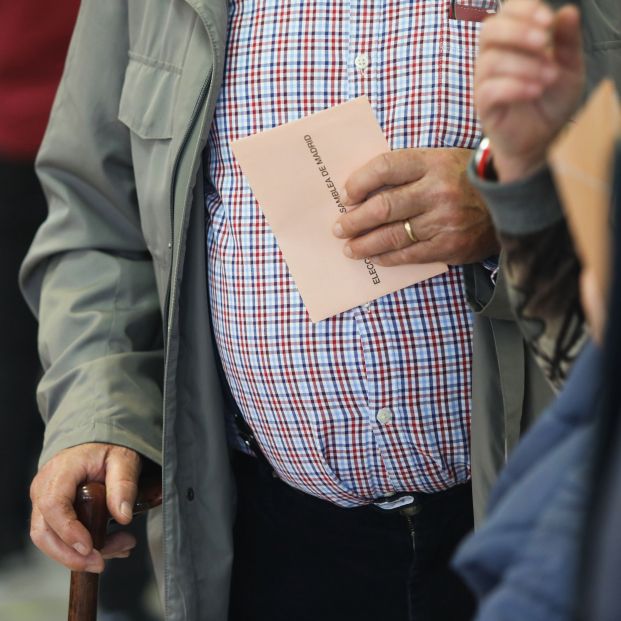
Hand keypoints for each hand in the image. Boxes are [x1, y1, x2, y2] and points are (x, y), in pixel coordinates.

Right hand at [30, 443, 141, 572]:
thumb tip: (123, 517)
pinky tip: (113, 546)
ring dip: (81, 555)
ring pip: (50, 540)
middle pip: (43, 531)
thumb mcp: (123, 459)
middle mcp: (44, 487)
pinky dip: (84, 548)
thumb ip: (124, 484)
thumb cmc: (107, 449)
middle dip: (70, 555)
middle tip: (101, 563)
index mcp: (61, 470)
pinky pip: (60, 537)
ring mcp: (43, 501)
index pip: (53, 504)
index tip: (90, 547)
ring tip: (121, 547)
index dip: (68, 530)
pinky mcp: (51, 514)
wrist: (96, 445)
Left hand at [333, 148, 498, 265]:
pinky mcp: (450, 246)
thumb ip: (407, 173)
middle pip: (383, 206)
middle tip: (339, 228)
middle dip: (354, 220)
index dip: (359, 182)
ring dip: (364, 244)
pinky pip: (409, 254)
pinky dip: (388, 257)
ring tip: (350, 248)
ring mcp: (444, 220)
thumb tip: (363, 193)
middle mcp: (437, 191)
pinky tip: (375, 257)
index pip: (385, 167)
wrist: (510, 201)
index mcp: (432, 162)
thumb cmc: (465, 180)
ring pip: (392, 235)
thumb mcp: (440, 161)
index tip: (345, 195)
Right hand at [476, 0, 584, 180]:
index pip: (507, 12)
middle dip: (517, 32)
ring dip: (523, 65)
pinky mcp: (483, 105)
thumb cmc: (551, 100)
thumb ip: (568, 41)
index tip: (548, 21)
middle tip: (543, 42)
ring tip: (549, 77)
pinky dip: (514, 87)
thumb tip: (566, 12)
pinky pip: (489, 90)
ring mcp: (485, 81)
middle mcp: (494, 57)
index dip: (524, 10)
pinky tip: (535, 91)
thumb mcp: (569, 67)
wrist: (542, 137)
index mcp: (513, 41)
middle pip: (489, 30)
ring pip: (490, 61)